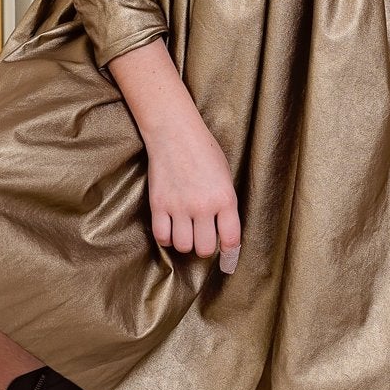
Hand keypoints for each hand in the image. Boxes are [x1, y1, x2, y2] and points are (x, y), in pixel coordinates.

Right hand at [144, 110, 241, 274]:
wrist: (175, 133)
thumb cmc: (204, 152)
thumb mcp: (225, 177)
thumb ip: (225, 204)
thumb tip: (222, 232)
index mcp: (225, 199)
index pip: (230, 240)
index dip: (229, 254)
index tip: (226, 257)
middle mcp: (203, 206)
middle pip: (203, 248)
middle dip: (203, 247)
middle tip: (201, 238)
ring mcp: (179, 206)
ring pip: (182, 246)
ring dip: (184, 243)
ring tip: (185, 231)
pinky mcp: (158, 204)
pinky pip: (161, 236)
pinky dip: (166, 238)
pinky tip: (170, 228)